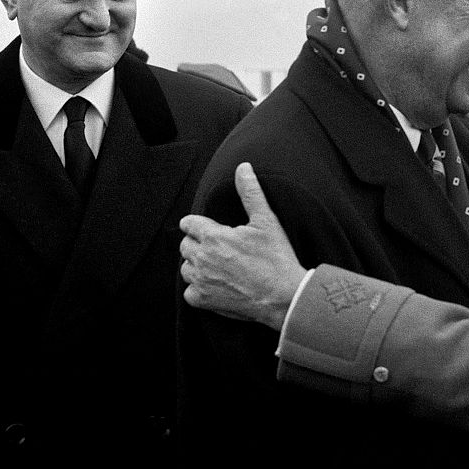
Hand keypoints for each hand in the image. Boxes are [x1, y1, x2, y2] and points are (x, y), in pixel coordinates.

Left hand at [180, 162, 305, 330]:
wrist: (284, 296)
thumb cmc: (276, 258)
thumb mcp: (267, 221)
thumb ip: (250, 193)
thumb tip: (243, 168)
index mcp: (213, 236)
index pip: (188, 223)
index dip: (199, 224)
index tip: (210, 229)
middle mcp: (201, 258)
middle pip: (184, 245)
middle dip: (198, 244)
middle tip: (220, 248)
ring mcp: (200, 281)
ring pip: (186, 268)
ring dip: (197, 266)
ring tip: (219, 266)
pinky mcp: (203, 300)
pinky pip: (189, 292)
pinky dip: (200, 289)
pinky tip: (218, 284)